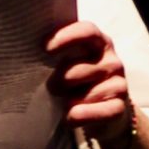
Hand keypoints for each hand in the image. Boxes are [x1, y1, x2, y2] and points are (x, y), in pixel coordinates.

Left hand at [45, 22, 134, 148]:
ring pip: (87, 92)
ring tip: (64, 103)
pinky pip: (98, 112)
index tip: (45, 48)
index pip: (87, 31)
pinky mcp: (120, 106)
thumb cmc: (80, 82)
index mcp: (99, 42)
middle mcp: (111, 60)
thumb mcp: (71, 63)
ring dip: (70, 100)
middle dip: (60, 80)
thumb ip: (59, 54)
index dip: (66, 37)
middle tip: (51, 87)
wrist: (106, 113)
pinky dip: (81, 115)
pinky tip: (71, 117)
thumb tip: (28, 53)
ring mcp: (119, 83)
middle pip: (80, 68)